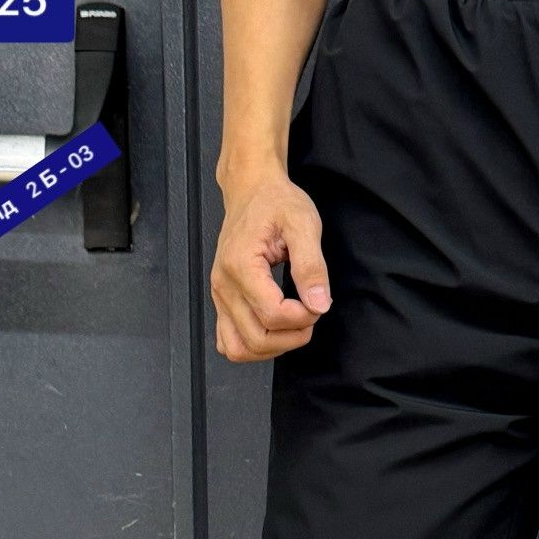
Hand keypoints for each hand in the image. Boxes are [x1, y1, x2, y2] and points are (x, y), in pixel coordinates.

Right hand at [211, 170, 330, 361]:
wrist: (252, 190)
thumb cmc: (275, 202)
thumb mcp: (303, 225)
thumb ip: (312, 267)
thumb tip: (318, 304)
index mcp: (240, 265)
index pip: (272, 316)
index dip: (302, 318)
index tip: (317, 301)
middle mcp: (223, 284)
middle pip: (255, 339)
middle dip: (291, 336)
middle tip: (309, 313)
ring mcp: (219, 295)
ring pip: (240, 348)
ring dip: (272, 348)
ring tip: (293, 326)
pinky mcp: (222, 300)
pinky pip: (230, 341)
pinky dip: (253, 346)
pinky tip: (274, 330)